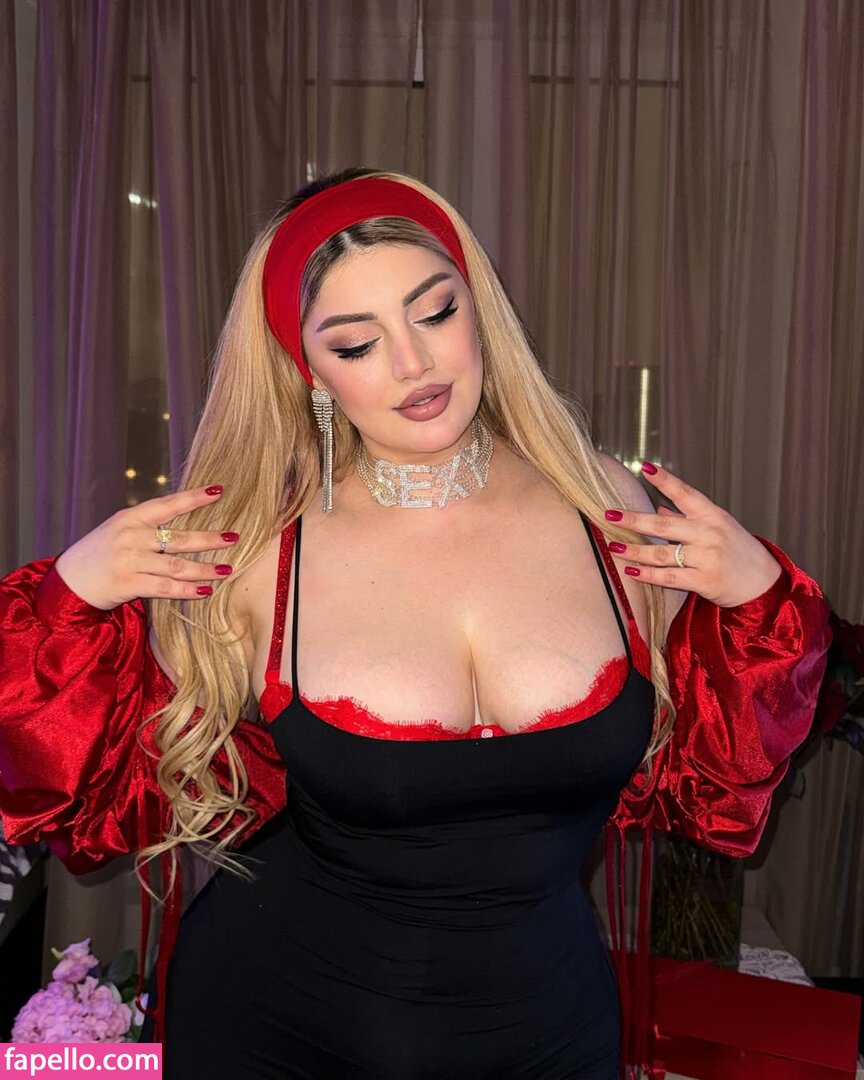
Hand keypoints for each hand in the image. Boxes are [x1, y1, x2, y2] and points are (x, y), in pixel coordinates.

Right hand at [54, 485, 238, 609]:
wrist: (67, 582)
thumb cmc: (99, 555)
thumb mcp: (119, 532)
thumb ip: (148, 527)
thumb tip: (189, 526)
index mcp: (130, 518)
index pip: (168, 504)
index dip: (194, 497)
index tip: (218, 490)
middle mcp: (130, 536)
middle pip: (179, 537)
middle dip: (209, 538)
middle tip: (233, 537)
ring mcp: (128, 560)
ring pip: (176, 564)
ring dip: (205, 568)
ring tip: (226, 569)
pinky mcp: (127, 583)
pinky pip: (165, 587)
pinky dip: (187, 590)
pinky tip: (205, 590)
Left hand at [605, 462, 782, 608]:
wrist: (765, 583)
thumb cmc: (739, 552)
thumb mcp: (718, 527)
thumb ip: (686, 517)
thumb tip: (658, 506)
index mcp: (712, 515)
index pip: (685, 493)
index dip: (665, 480)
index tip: (644, 467)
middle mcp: (709, 534)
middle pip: (664, 524)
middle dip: (634, 519)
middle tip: (609, 514)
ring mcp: (707, 558)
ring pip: (663, 553)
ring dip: (635, 550)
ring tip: (613, 546)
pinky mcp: (704, 581)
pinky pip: (670, 577)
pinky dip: (648, 575)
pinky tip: (631, 571)